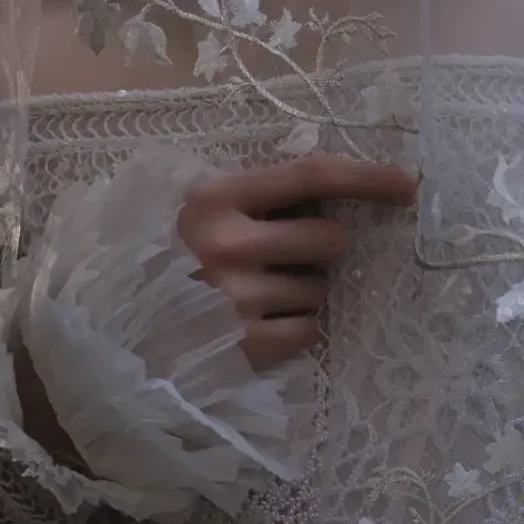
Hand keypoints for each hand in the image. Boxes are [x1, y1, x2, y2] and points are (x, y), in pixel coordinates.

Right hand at [178, 156, 416, 371]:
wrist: (117, 330)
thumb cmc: (164, 259)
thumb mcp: (196, 210)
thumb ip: (253, 196)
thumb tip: (337, 190)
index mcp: (215, 200)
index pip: (310, 177)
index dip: (366, 177)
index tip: (407, 185)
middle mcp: (227, 245)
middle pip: (329, 238)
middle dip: (322, 249)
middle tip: (288, 258)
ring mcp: (237, 299)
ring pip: (321, 290)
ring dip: (304, 292)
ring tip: (259, 296)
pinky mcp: (246, 346)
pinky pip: (309, 330)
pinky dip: (297, 328)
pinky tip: (261, 324)